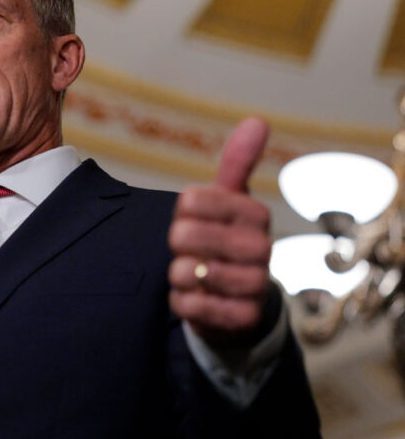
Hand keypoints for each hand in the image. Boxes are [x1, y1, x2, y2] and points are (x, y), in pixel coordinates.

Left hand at [168, 117, 272, 345]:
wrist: (244, 303)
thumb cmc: (228, 242)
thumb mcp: (230, 201)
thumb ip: (238, 163)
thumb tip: (257, 120)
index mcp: (254, 213)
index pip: (191, 198)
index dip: (181, 211)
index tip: (195, 218)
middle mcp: (261, 247)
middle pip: (183, 235)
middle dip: (177, 245)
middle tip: (192, 251)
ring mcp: (254, 284)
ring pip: (184, 271)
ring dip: (179, 275)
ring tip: (198, 275)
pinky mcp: (242, 318)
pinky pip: (188, 305)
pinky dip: (183, 302)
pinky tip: (199, 298)